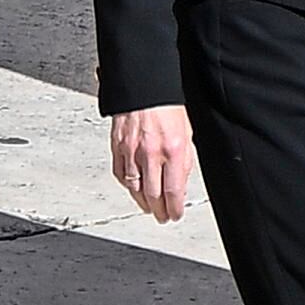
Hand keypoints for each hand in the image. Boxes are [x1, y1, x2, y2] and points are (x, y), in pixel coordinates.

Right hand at [109, 105, 195, 223]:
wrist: (144, 87)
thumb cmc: (167, 108)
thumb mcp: (186, 134)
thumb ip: (184, 161)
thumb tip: (180, 185)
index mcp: (172, 150)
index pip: (173, 191)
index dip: (174, 209)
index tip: (176, 215)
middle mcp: (151, 154)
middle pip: (153, 195)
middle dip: (159, 211)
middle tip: (163, 217)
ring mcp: (131, 152)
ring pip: (135, 189)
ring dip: (143, 203)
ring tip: (150, 209)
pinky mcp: (117, 148)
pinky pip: (121, 175)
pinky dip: (128, 186)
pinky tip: (134, 190)